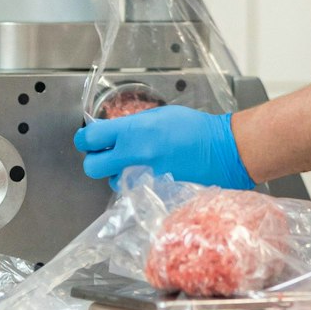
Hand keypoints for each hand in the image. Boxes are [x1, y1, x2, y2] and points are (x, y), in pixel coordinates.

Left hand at [74, 105, 255, 189]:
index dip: (85, 139)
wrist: (224, 151)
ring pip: (112, 182)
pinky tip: (152, 176)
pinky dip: (137, 185)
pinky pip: (133, 192)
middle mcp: (135, 156)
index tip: (88, 139)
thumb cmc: (198, 129)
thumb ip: (134, 125)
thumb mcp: (161, 115)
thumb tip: (115, 130)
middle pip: (91, 166)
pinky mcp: (154, 194)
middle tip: (105, 155)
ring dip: (117, 174)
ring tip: (138, 165)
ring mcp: (144, 178)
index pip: (91, 137)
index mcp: (135, 131)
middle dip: (95, 160)